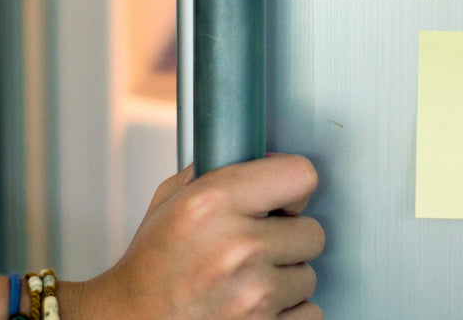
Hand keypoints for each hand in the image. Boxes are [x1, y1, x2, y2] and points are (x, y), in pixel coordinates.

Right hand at [63, 153, 323, 319]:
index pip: (299, 175)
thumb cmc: (150, 267)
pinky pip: (309, 314)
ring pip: (308, 276)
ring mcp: (253, 295)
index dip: (293, 187)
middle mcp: (237, 246)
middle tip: (261, 244)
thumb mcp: (170, 200)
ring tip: (250, 278)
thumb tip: (256, 157)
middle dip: (289, 237)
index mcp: (213, 202)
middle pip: (312, 232)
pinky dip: (289, 313)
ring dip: (287, 278)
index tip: (285, 197)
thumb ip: (213, 172)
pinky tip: (258, 305)